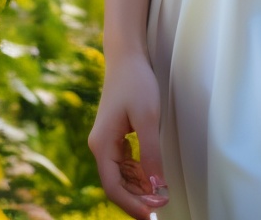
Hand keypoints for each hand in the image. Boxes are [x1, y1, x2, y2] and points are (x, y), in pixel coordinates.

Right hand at [88, 51, 170, 216]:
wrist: (127, 56)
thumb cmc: (136, 82)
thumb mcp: (147, 117)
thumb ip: (150, 153)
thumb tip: (156, 186)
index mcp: (102, 145)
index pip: (113, 186)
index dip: (131, 204)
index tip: (151, 214)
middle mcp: (100, 146)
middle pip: (115, 184)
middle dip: (136, 198)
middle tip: (160, 207)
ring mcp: (107, 141)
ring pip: (120, 175)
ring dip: (138, 187)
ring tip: (159, 196)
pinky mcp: (115, 135)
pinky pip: (124, 163)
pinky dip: (137, 173)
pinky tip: (151, 177)